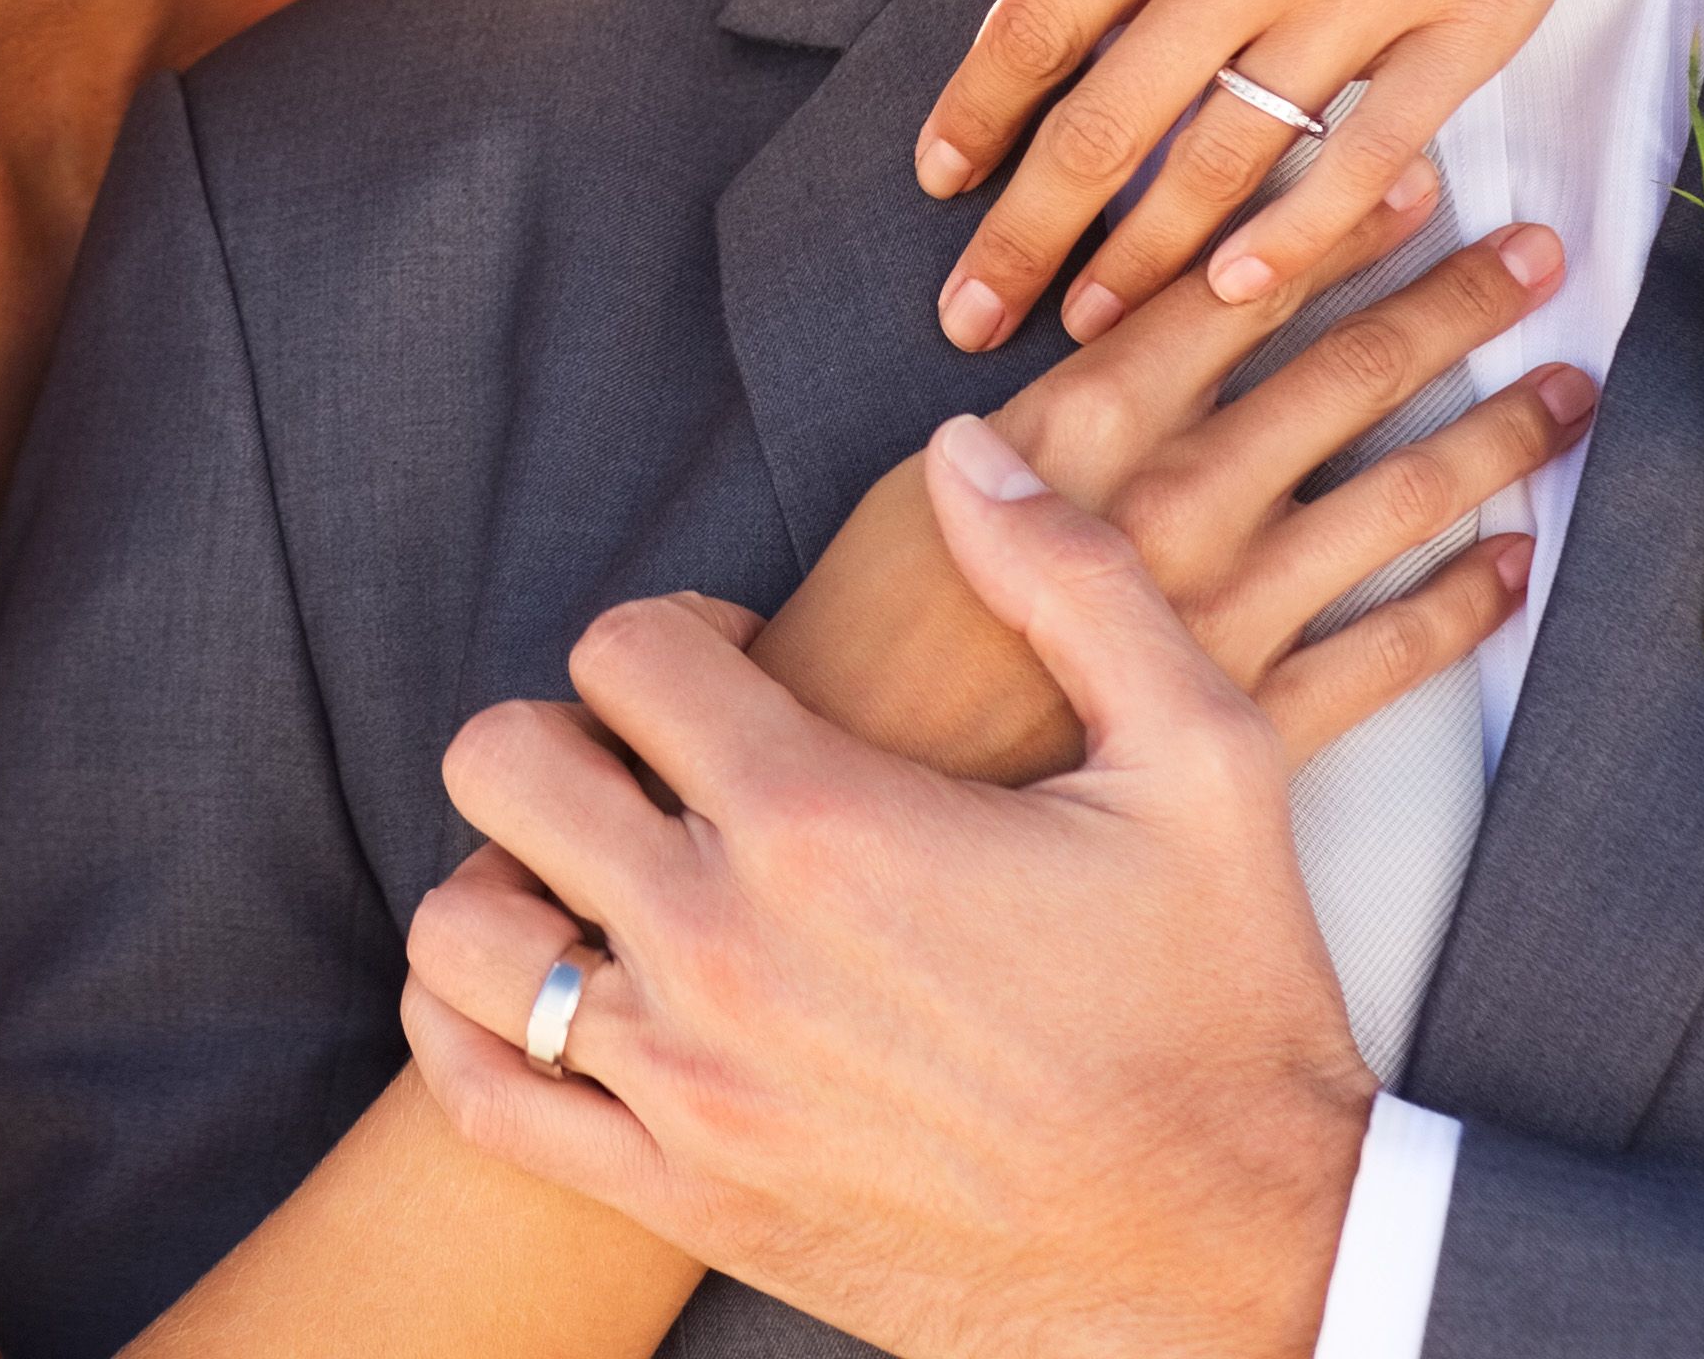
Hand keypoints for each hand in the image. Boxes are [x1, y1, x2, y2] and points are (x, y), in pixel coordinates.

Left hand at [409, 434, 1378, 1358]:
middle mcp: (725, 949)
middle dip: (575, 731)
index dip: (682, 632)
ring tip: (610, 876)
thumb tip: (963, 451)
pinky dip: (474, 1023)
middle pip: (504, 763)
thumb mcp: (1202, 756)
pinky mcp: (685, 1198)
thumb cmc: (1222, 1000)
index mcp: (827, 822)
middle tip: (667, 765)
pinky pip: (479, 1092)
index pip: (625, 649)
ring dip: (512, 874)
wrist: (1240, 1251)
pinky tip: (556, 987)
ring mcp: (689, 1085)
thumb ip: (1073, 579)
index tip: (750, 673)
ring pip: (463, 930)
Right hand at [763, 182, 1577, 783]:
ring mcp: (1226, 620)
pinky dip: (1460, 609)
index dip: (1331, 226)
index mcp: (1085, 431)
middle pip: (1340, 379)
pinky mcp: (1248, 729)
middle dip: (1446, 306)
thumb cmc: (862, 642)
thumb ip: (1037, 411)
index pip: (1235, 294)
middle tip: (1535, 255)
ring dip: (1496, 439)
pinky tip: (1515, 567)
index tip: (1413, 170)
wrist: (850, 807)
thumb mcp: (922, 481)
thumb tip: (1118, 327)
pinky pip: (1388, 659)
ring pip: (1397, 505)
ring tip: (1567, 391)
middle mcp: (1174, 509)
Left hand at [910, 0, 1703, 350]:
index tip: (939, 185)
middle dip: (1024, 238)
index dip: (975, 122)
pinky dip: (1296, 239)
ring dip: (1143, 263)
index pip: (1035, 25)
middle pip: (1103, 125)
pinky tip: (1239, 294)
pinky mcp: (1480, 15)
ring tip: (1093, 328)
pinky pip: (1366, 158)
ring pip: (1222, 163)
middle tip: (971, 315)